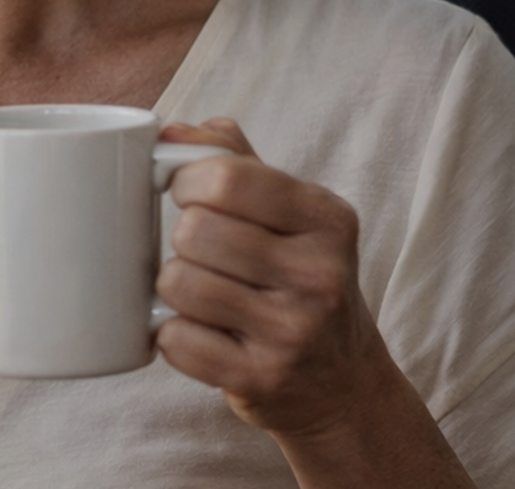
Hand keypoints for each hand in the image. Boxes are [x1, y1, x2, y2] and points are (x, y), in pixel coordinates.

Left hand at [154, 118, 398, 442]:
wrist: (344, 385)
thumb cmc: (302, 281)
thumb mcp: (292, 214)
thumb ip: (235, 160)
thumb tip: (171, 130)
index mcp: (327, 219)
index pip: (226, 178)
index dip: (186, 181)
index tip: (188, 193)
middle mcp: (319, 274)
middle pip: (193, 231)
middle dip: (182, 239)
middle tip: (203, 254)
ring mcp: (292, 332)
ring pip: (177, 283)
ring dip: (173, 287)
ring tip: (204, 294)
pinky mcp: (260, 379)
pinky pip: (175, 339)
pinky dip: (173, 333)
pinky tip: (202, 332)